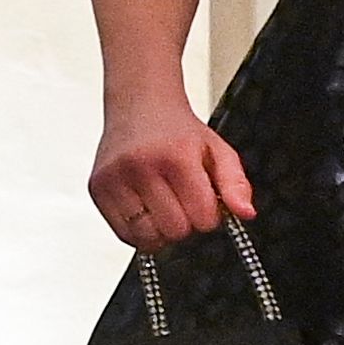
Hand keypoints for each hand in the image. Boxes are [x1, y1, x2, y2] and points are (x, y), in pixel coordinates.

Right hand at [92, 104, 256, 250]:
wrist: (139, 107)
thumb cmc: (178, 131)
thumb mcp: (218, 150)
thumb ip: (236, 184)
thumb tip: (246, 213)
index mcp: (175, 157)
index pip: (202, 216)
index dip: (210, 216)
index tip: (205, 202)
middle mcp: (140, 167)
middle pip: (175, 230)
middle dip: (187, 224)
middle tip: (184, 203)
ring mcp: (114, 179)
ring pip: (147, 237)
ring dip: (162, 231)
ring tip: (165, 207)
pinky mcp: (97, 189)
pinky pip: (123, 234)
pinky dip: (140, 232)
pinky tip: (147, 210)